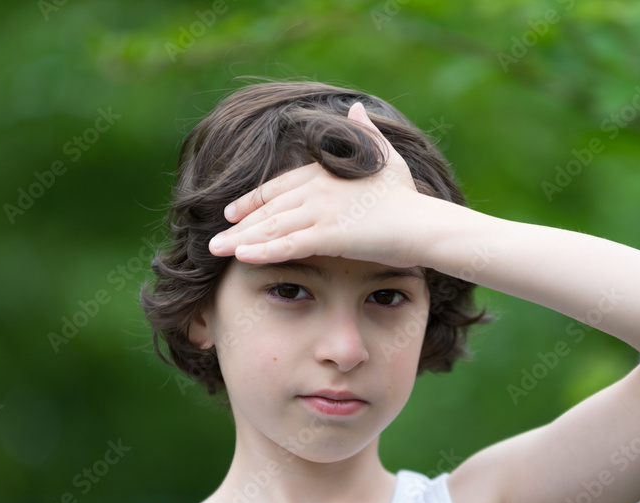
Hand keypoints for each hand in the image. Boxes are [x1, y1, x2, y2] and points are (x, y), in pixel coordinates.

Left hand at [208, 102, 424, 267]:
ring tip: (216, 251)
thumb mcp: (386, 158)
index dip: (252, 201)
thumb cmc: (407, 197)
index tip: (232, 212)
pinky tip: (241, 258)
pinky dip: (262, 252)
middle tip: (214, 239)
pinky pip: (288, 246)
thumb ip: (367, 133)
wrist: (424, 223)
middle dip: (238, 225)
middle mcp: (318, 190)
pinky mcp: (329, 236)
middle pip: (268, 209)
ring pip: (272, 228)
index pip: (277, 188)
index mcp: (325, 173)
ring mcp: (322, 212)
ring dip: (240, 241)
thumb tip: (357, 108)